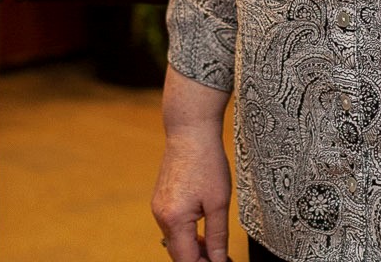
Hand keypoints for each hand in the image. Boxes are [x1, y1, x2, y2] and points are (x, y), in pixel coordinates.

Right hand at [151, 121, 231, 261]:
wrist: (190, 132)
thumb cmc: (206, 162)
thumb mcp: (219, 203)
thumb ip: (217, 237)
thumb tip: (218, 260)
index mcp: (174, 219)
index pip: (186, 260)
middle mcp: (161, 216)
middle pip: (178, 253)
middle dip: (198, 260)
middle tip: (221, 259)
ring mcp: (158, 207)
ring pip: (175, 241)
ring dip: (192, 248)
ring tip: (215, 248)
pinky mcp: (161, 200)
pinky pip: (172, 227)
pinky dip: (186, 234)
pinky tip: (202, 230)